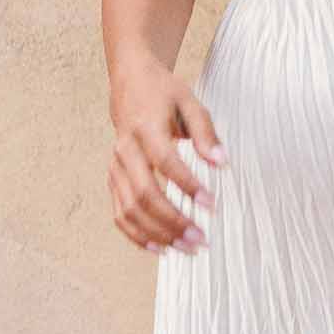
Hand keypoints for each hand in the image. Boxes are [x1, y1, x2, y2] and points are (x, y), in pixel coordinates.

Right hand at [107, 55, 226, 256]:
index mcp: (146, 128)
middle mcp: (126, 150)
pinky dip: (137, 235)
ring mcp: (115, 167)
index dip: (188, 186)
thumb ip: (206, 133)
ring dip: (158, 233)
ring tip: (187, 248)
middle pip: (145, 194)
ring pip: (130, 210)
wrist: (129, 84)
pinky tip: (160, 248)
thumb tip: (222, 163)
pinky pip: (119, 214)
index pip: (166, 162)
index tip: (212, 205)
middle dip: (173, 221)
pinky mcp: (112, 179)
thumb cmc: (164, 94)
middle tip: (201, 239)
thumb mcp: (190, 103)